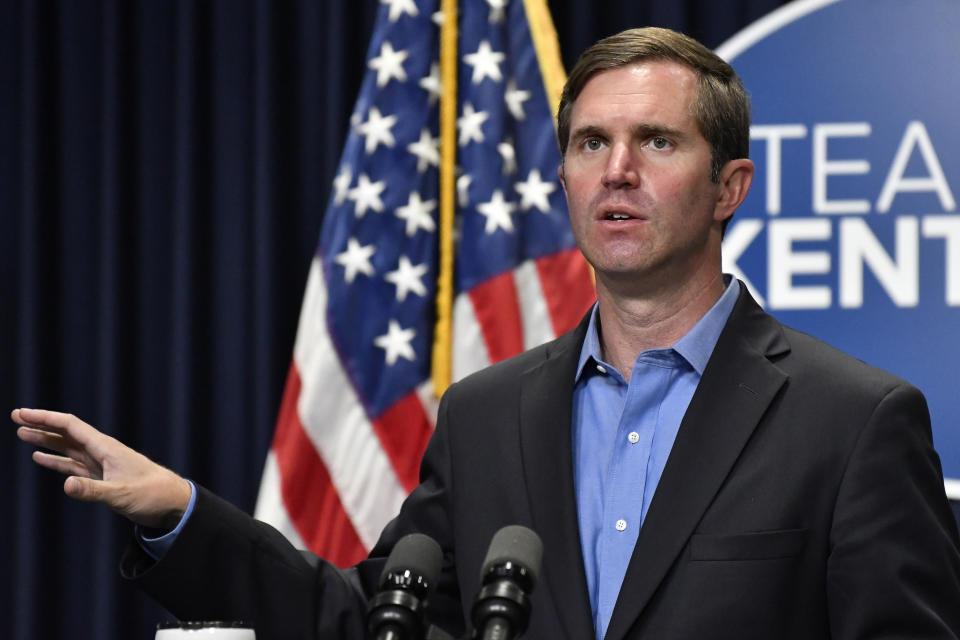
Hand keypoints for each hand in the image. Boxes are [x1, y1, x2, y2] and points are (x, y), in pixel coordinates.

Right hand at [13, 408, 192, 528]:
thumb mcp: (120, 494)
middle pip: (66, 433)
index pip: (71, 426)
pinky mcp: (102, 477)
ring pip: (67, 448)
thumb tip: (65, 485)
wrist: (172, 503)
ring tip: (22, 434)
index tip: (23, 414)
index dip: (46, 418)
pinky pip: (73, 466)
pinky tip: (40, 458)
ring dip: (45, 441)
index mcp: (106, 448)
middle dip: (41, 425)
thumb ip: (92, 491)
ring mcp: (101, 464)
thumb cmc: (152, 495)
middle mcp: (101, 451)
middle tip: (16, 417)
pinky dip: (56, 461)